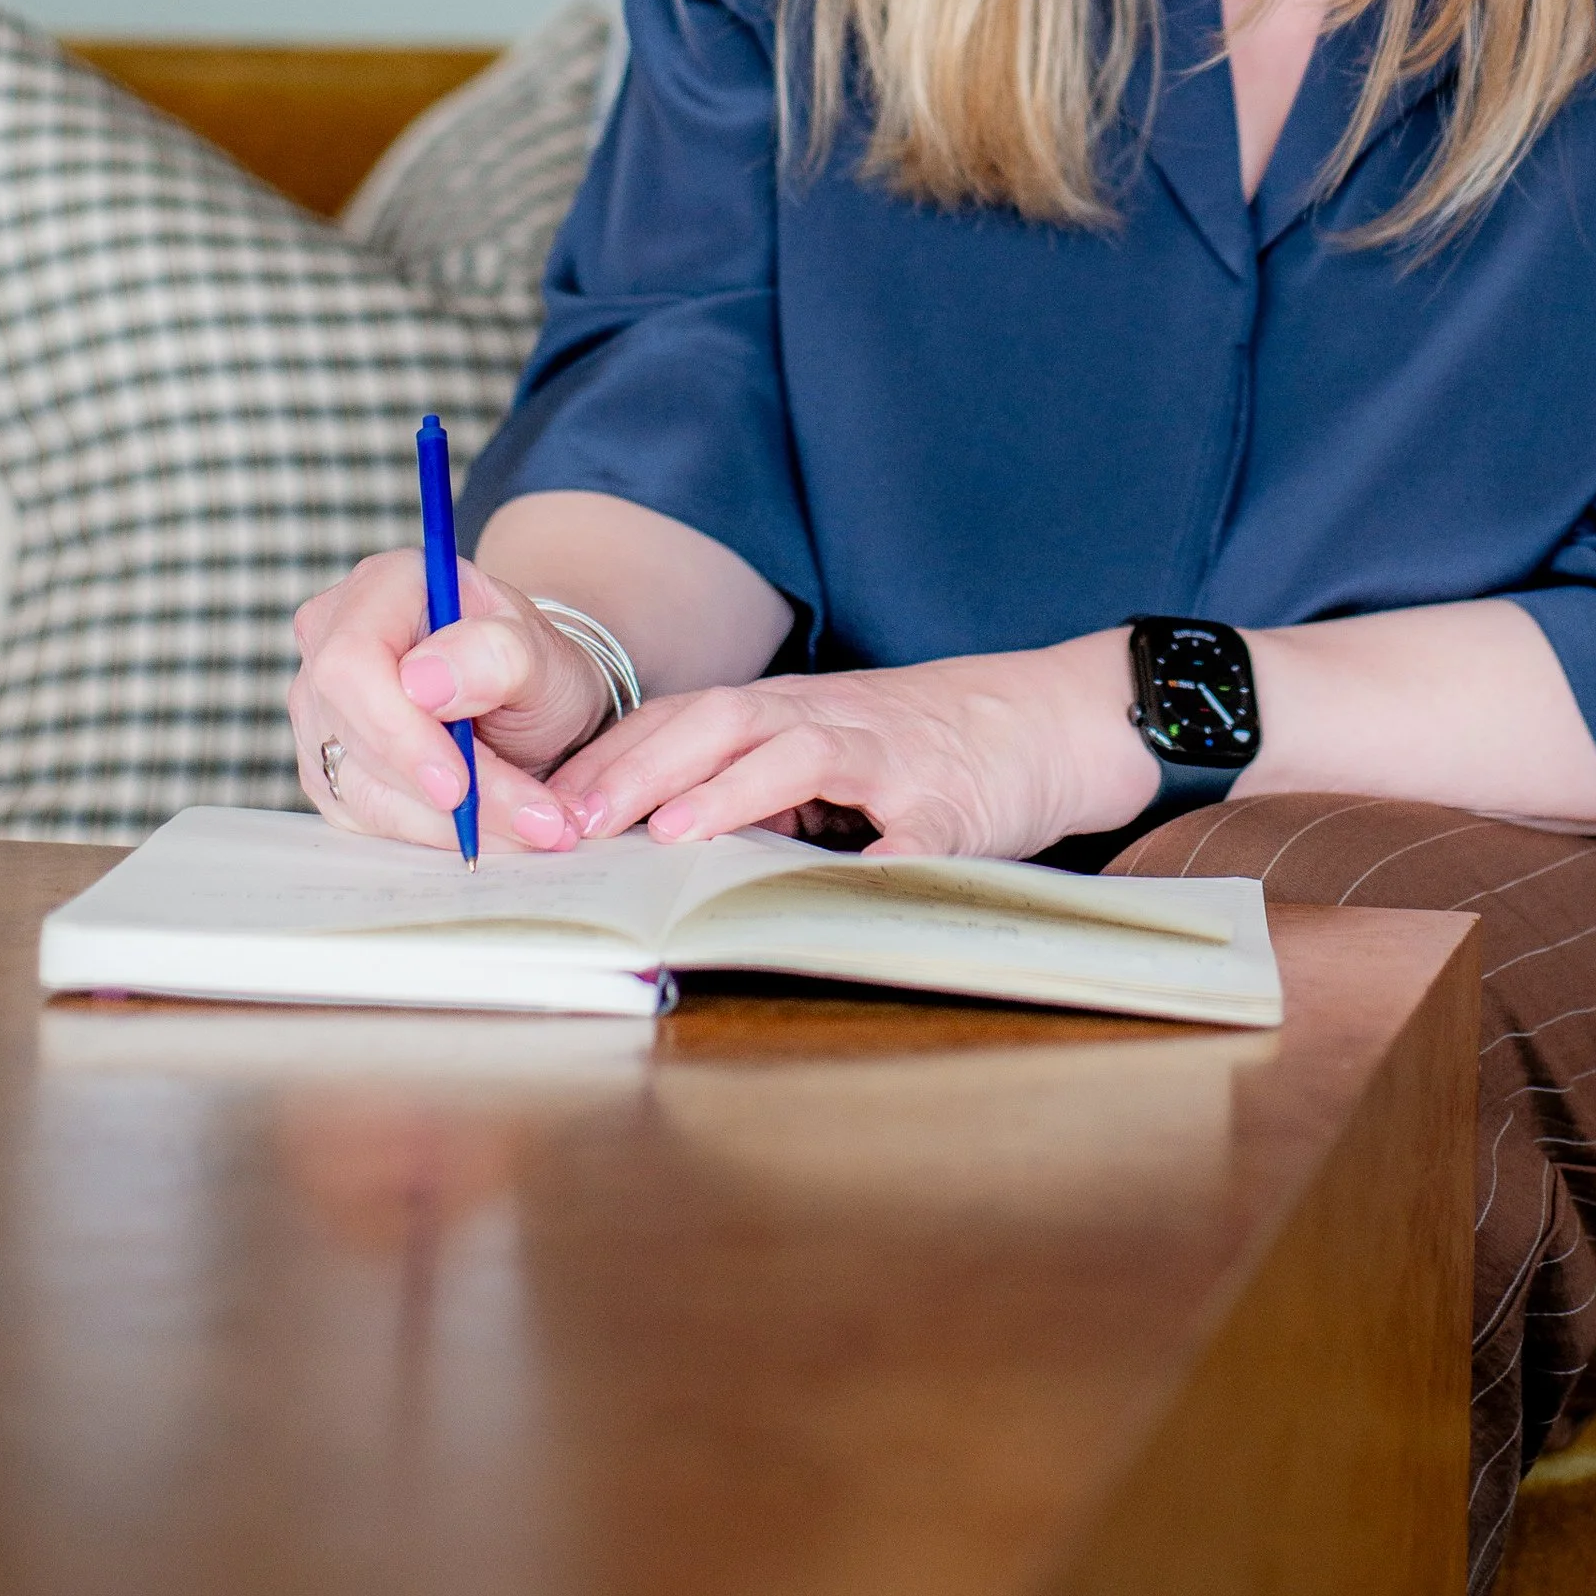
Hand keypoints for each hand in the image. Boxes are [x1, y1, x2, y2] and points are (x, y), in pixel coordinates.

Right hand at [288, 550, 615, 854]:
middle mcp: (332, 643)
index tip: (458, 784)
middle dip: (444, 795)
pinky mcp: (329, 770)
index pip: (352, 662)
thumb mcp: (540, 649)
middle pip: (355, 735)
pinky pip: (371, 820)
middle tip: (538, 820)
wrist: (522, 697)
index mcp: (382, 587)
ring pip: (364, 791)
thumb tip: (425, 681)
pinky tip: (495, 829)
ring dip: (453, 825)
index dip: (396, 729)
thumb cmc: (528, 661)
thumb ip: (497, 654)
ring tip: (539, 826)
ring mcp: (321, 712)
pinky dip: (438, 834)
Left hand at [542, 633, 1162, 862]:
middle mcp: (832, 718)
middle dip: (643, 767)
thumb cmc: (925, 745)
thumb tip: (645, 838)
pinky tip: (837, 884)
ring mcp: (893, 754)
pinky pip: (909, 828)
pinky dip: (873, 853)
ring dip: (733, 789)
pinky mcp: (951, 801)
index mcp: (792, 711)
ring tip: (674, 834)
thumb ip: (753, 781)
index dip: (614, 755)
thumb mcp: (827, 751)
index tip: (546, 803)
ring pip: (802, 750)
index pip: (685, 715)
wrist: (1049, 718)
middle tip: (577, 821)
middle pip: (723, 718)